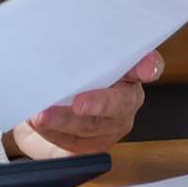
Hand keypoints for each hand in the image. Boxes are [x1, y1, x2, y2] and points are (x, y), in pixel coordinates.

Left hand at [5, 51, 162, 159]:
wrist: (48, 115)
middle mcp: (123, 100)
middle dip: (99, 103)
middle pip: (121, 103)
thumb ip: (76, 52)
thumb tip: (56, 40)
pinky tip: (39, 124)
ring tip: (41, 116)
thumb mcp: (74, 61)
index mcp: (127, 73)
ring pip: (91, 126)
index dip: (148, 67)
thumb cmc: (67, 80)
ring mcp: (109, 127)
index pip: (147, 67)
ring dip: (64, 121)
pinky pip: (73, 142)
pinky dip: (52, 132)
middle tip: (79, 104)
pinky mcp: (90, 146)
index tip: (146, 69)